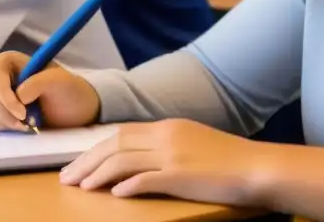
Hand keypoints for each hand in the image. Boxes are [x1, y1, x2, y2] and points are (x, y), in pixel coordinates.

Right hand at [0, 51, 101, 131]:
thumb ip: (38, 82)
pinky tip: (15, 127)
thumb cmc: (68, 92)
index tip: (22, 113)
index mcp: (11, 60)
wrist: (73, 112)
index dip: (2, 92)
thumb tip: (18, 95)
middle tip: (27, 124)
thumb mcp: (60, 82)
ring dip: (0, 121)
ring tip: (24, 126)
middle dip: (3, 112)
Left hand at [60, 119, 274, 208]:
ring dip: (98, 175)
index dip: (95, 148)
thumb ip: (166, 145)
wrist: (256, 167)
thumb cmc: (228, 159)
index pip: (121, 133)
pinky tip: (113, 196)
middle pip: (114, 145)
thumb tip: (140, 158)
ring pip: (123, 161)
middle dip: (86, 161)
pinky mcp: (180, 175)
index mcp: (167, 126)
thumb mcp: (192, 141)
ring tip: (81, 188)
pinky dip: (126, 186)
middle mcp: (166, 136)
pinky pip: (145, 180)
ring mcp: (172, 155)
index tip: (78, 162)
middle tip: (67, 177)